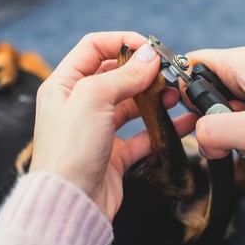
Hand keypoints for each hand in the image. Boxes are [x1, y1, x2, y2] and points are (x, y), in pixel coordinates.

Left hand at [29, 32, 196, 219]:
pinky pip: (141, 135)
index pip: (93, 47)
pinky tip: (181, 123)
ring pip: (131, 105)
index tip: (149, 48)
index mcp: (64, 85)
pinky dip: (160, 128)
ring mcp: (97, 129)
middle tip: (167, 74)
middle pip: (115, 75)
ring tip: (174, 96)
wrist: (71, 203)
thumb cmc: (69, 150)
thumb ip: (123, 75)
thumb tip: (148, 56)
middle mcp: (79, 105)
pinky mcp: (113, 152)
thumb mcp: (93, 99)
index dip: (121, 42)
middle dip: (142, 72)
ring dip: (154, 98)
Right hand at [182, 46, 244, 170]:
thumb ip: (214, 130)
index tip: (189, 115)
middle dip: (205, 114)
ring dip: (222, 124)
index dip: (182, 90)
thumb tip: (199, 135)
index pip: (191, 64)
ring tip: (241, 139)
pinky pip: (237, 106)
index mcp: (243, 63)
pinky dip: (236, 125)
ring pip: (220, 99)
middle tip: (223, 135)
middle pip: (205, 84)